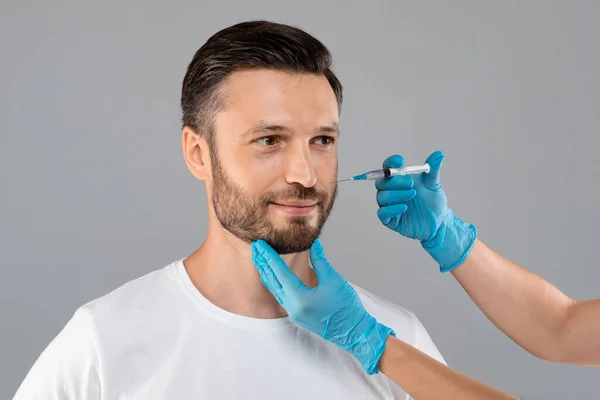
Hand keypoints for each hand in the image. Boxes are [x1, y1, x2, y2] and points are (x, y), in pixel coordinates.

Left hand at [251, 238, 394, 374]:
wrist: (353, 331)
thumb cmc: (346, 307)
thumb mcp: (333, 280)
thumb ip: (320, 261)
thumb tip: (314, 244)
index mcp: (300, 297)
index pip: (279, 272)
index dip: (268, 256)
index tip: (259, 244)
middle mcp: (292, 306)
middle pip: (272, 280)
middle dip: (263, 263)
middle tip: (255, 248)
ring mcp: (293, 312)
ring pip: (274, 289)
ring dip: (267, 273)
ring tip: (260, 260)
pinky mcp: (297, 315)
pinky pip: (280, 296)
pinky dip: (274, 283)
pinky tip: (272, 276)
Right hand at [375, 150, 476, 271]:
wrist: (438, 223)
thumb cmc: (433, 202)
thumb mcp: (433, 185)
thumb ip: (433, 171)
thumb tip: (439, 154)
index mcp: (399, 180)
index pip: (388, 168)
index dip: (390, 163)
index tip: (400, 161)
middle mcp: (391, 191)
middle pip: (381, 182)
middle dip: (395, 181)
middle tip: (411, 183)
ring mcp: (389, 205)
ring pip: (381, 196)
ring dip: (396, 194)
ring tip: (412, 194)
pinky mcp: (390, 220)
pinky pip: (382, 213)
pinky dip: (392, 209)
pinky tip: (405, 207)